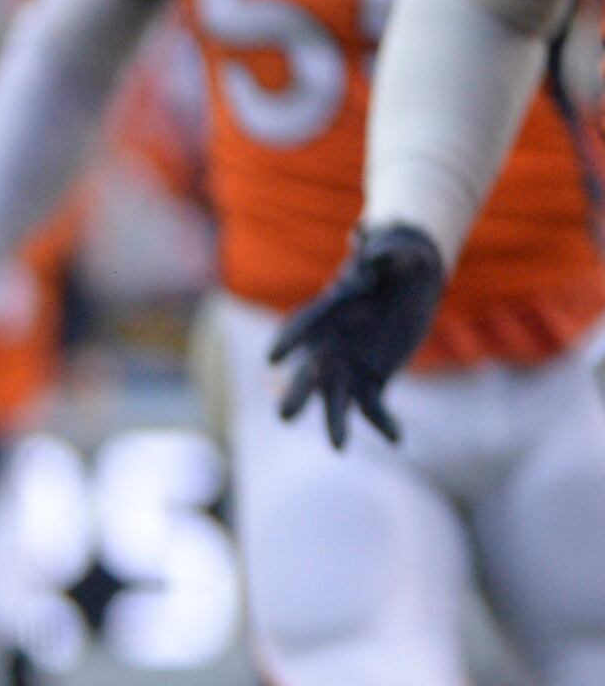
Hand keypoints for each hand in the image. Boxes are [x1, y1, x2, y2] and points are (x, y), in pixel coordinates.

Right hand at [271, 224, 446, 449]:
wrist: (412, 284)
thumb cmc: (401, 261)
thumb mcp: (400, 253)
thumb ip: (386, 253)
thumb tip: (365, 239)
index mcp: (330, 313)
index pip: (303, 326)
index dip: (290, 342)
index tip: (273, 360)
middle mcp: (330, 345)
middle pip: (310, 372)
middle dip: (298, 393)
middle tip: (285, 416)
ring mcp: (349, 367)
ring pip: (335, 399)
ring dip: (334, 423)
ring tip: (340, 447)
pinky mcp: (372, 381)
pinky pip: (373, 407)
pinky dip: (383, 423)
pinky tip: (397, 439)